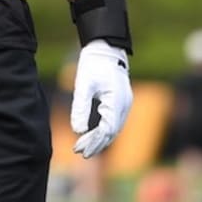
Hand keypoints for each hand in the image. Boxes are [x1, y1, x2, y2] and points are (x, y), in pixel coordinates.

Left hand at [70, 39, 132, 157]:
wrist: (105, 48)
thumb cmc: (93, 64)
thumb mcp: (83, 84)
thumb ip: (80, 106)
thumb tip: (77, 130)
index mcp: (116, 101)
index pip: (107, 130)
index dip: (93, 142)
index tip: (79, 149)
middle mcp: (124, 105)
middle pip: (111, 133)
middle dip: (96, 144)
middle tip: (79, 153)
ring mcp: (125, 104)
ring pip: (114, 129)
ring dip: (100, 139)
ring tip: (84, 148)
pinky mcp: (121, 101)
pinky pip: (114, 122)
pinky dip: (104, 131)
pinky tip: (93, 136)